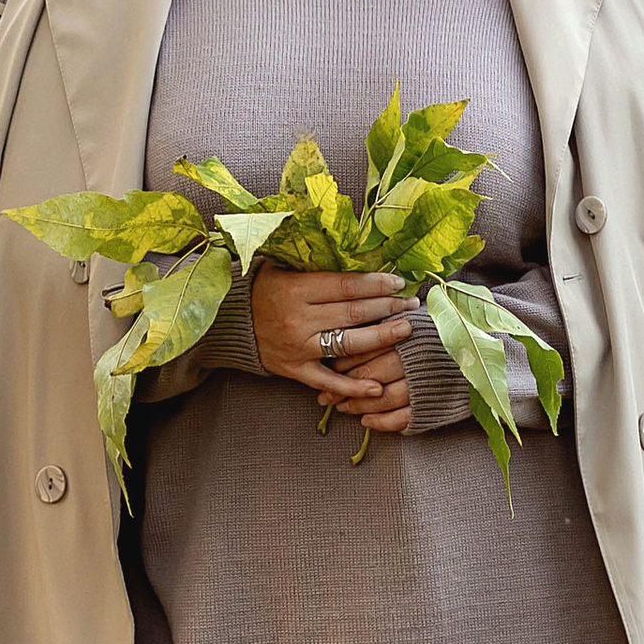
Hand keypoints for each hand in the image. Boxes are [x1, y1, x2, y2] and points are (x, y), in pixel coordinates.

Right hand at [249, 267, 414, 433]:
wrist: (232, 322)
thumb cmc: (265, 289)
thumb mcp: (285, 268)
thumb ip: (319, 265)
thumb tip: (362, 256)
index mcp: (296, 289)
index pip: (346, 286)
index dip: (376, 284)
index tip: (398, 282)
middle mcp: (298, 318)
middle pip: (353, 313)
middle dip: (388, 307)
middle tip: (411, 304)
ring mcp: (298, 346)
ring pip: (348, 344)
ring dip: (382, 338)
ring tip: (406, 330)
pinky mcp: (295, 369)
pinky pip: (328, 380)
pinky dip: (352, 386)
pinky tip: (377, 387)